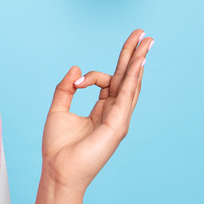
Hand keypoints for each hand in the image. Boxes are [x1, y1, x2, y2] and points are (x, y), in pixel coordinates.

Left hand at [34, 29, 152, 203]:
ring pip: (131, 84)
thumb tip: (76, 68)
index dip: (93, 75)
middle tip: (143, 34)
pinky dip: (133, 78)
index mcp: (101, 109)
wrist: (58, 169)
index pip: (108, 81)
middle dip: (134, 55)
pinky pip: (127, 96)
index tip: (76, 82)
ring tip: (146, 41)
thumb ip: (65, 89)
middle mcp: (114, 112)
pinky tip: (138, 62)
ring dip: (138, 61)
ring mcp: (119, 119)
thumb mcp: (58, 110)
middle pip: (127, 78)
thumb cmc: (58, 146)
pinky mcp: (118, 125)